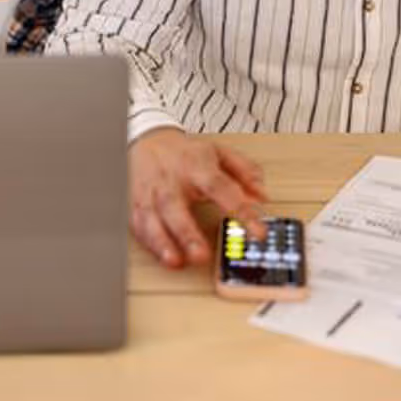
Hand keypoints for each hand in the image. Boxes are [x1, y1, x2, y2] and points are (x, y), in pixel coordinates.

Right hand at [129, 128, 266, 269]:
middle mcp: (171, 179)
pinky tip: (164, 256)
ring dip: (163, 241)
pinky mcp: (137, 204)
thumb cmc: (185, 153)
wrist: (148, 140)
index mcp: (196, 165)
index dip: (240, 208)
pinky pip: (140, 225)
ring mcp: (152, 193)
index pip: (220, 186)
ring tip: (176, 260)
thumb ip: (244, 171)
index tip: (257, 230)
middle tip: (202, 256)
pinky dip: (150, 242)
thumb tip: (262, 195)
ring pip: (153, 218)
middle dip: (187, 232)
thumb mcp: (219, 152)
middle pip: (176, 205)